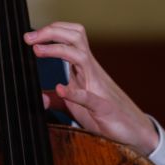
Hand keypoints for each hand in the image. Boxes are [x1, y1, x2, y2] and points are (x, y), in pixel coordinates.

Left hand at [24, 22, 158, 155]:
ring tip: (38, 51)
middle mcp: (91, 71)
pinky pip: (89, 96)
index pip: (70, 37)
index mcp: (84, 68)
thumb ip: (58, 100)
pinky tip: (60, 89)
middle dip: (51, 31)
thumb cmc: (105, 115)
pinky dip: (74, 92)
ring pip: (81, 56)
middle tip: (29, 37)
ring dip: (57, 50)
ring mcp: (98, 87)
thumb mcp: (76, 106)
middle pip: (75, 37)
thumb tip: (39, 97)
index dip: (50, 32)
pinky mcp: (103, 107)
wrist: (135, 132)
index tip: (29, 37)